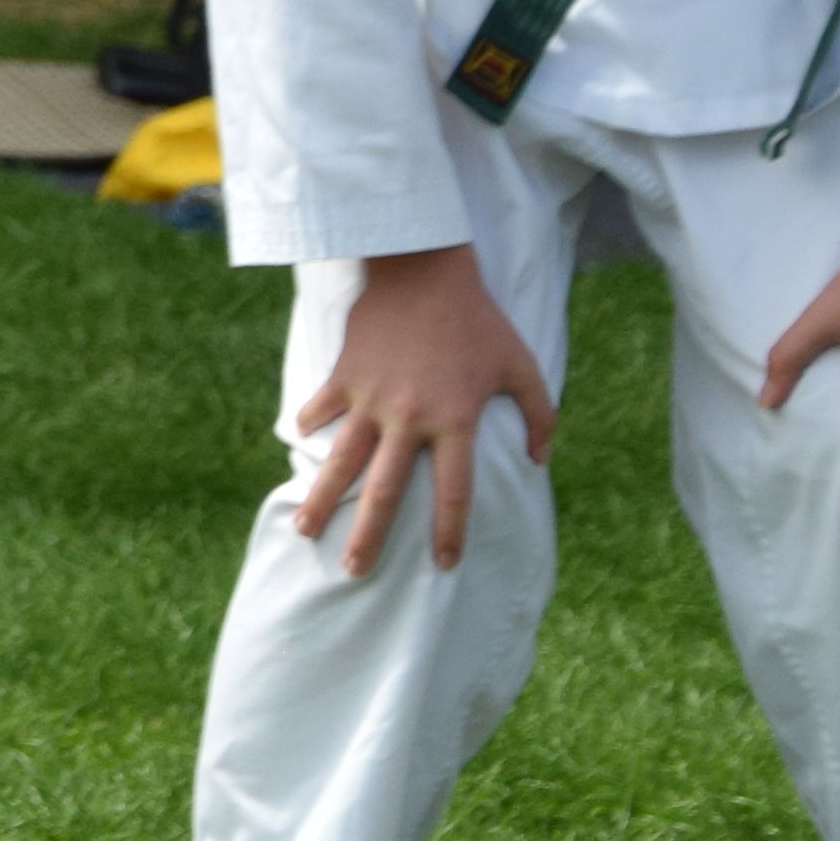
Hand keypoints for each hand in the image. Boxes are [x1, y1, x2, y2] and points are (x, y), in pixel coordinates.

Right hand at [290, 243, 554, 575]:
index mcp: (455, 421)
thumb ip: (539, 415)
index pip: (452, 492)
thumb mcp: (521, 365)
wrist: (423, 269)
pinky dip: (311, 426)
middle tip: (353, 571)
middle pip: (384, 491)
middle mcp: (409, 418)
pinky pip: (323, 409)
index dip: (448, 533)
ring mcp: (370, 398)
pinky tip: (300, 443)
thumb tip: (539, 459)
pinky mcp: (344, 375)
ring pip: (340, 461)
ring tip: (302, 529)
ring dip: (320, 498)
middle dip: (368, 536)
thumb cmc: (479, 320)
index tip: (442, 565)